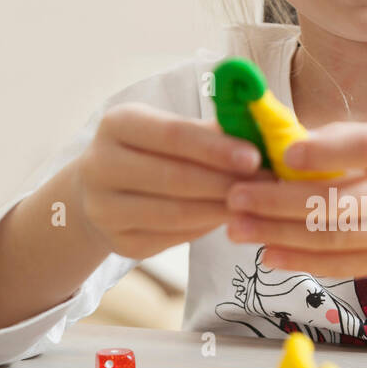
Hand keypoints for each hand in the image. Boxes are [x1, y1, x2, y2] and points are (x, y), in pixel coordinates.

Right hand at [75, 103, 266, 259]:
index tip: (255, 157)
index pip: (172, 134)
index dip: (215, 148)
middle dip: (226, 182)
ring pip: (175, 214)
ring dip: (222, 209)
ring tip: (256, 203)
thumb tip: (264, 137)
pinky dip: (207, 228)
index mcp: (117, 124)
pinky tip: (230, 219)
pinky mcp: (119, 243)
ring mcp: (105, 209)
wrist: (102, 190)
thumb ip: (212, 132)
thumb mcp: (171, 131)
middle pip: (174, 177)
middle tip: (266, 185)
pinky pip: (174, 238)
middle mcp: (100, 165)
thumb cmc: (154, 151)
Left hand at [223, 116, 366, 277]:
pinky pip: (348, 265)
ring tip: (239, 227)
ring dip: (281, 235)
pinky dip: (305, 262)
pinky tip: (271, 254)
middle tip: (236, 198)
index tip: (281, 155)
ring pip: (338, 238)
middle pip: (342, 201)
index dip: (323, 150)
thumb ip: (348, 138)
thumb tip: (284, 145)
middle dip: (279, 203)